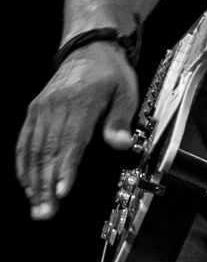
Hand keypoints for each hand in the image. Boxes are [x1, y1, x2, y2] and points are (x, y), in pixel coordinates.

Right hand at [15, 44, 138, 219]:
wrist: (88, 49)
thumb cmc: (111, 73)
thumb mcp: (127, 92)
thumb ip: (121, 120)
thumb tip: (121, 144)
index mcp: (81, 101)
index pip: (72, 141)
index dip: (65, 168)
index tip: (62, 191)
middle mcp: (56, 106)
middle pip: (49, 151)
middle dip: (47, 184)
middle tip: (46, 211)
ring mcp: (41, 109)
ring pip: (34, 150)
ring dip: (33, 179)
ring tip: (36, 205)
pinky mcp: (34, 111)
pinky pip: (25, 141)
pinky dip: (24, 164)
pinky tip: (27, 183)